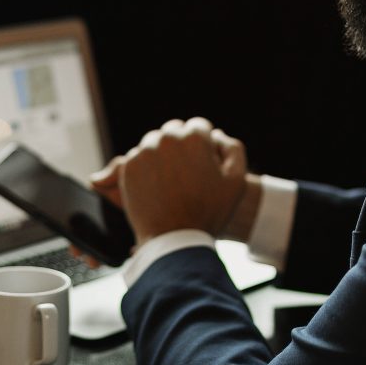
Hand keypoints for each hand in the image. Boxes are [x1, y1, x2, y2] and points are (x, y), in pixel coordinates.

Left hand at [94, 116, 248, 245]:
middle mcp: (168, 138)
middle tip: (186, 172)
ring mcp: (145, 152)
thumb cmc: (209, 211)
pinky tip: (156, 186)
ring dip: (162, 154)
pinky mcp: (129, 166)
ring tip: (171, 181)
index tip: (203, 163)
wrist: (175, 239)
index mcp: (194, 138)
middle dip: (181, 145)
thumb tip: (215, 133)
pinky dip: (146, 167)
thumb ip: (233, 149)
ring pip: (154, 143)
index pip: (199, 126)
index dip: (203, 144)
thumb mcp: (236, 181)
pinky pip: (138, 158)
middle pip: (175, 131)